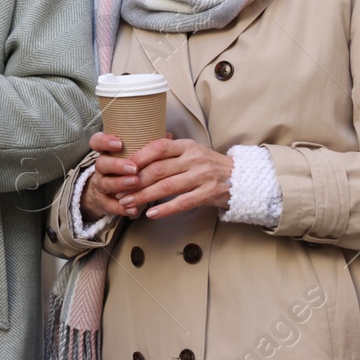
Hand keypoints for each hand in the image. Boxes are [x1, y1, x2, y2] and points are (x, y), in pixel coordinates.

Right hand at [78, 132, 147, 221]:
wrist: (105, 193)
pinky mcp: (103, 202)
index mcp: (106, 153)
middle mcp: (101, 168)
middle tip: (133, 168)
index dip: (105, 142)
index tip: (119, 143)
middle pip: (101, 163)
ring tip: (135, 183)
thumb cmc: (124, 169)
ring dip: (120, 184)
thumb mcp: (130, 156)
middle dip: (117, 165)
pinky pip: (109, 205)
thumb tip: (167, 135)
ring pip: (105, 183)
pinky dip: (121, 208)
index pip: (97, 142)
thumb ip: (145, 146)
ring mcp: (100, 185)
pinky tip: (133, 209)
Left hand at [114, 136, 233, 219]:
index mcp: (186, 146)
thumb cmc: (208, 166)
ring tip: (127, 203)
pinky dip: (166, 209)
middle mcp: (194, 159)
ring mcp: (202, 176)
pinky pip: (183, 202)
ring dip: (144, 196)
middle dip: (135, 181)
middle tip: (118, 190)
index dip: (138, 157)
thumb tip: (136, 154)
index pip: (158, 147)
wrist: (242, 178)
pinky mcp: (209, 194)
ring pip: (167, 187)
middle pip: (158, 169)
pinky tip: (151, 214)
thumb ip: (169, 152)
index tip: (121, 168)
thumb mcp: (191, 152)